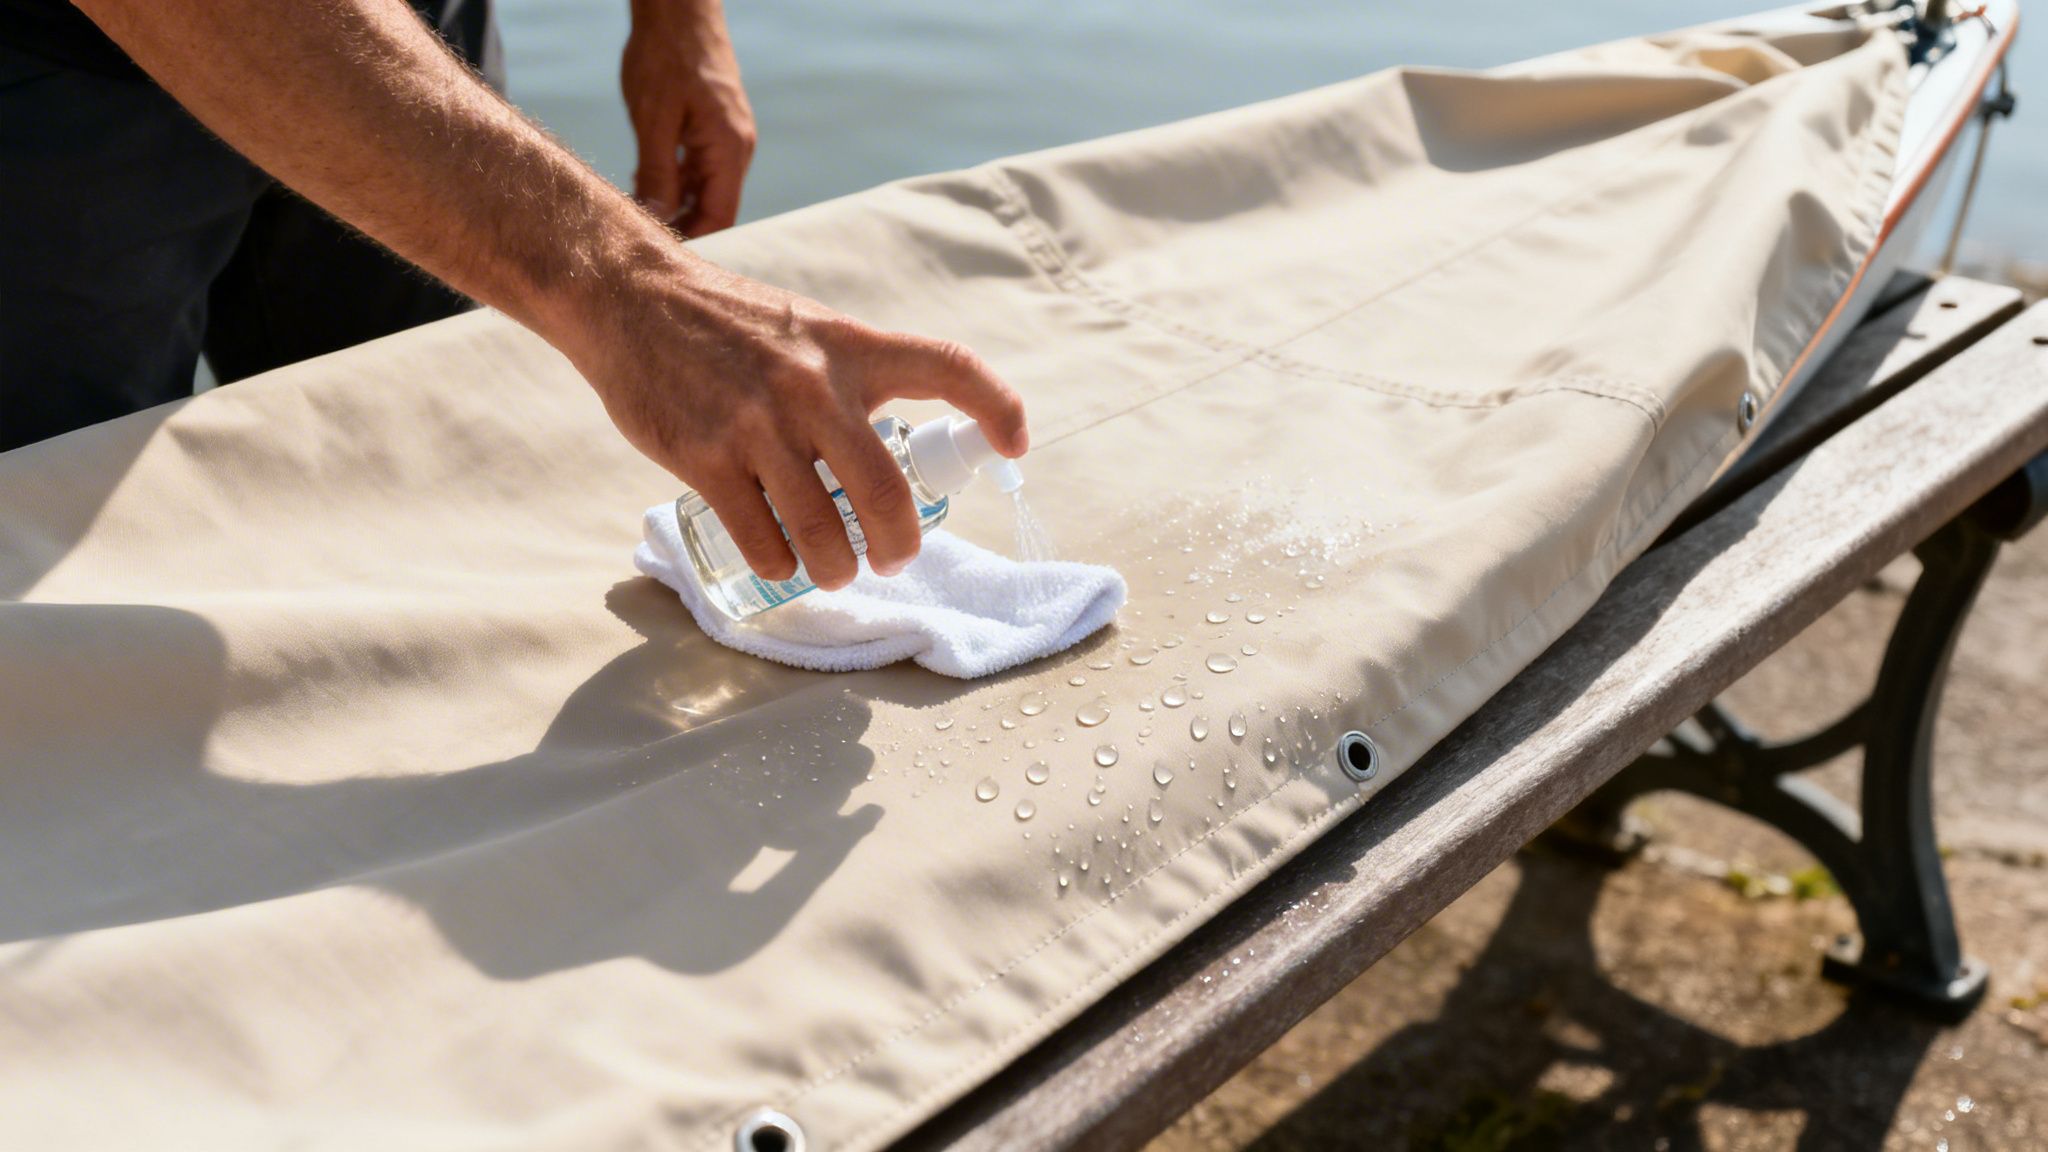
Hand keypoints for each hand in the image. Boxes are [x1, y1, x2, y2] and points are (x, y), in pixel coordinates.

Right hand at [571, 256, 1028, 588]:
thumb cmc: (726, 324)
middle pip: (885, 492)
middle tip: (892, 559)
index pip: (946, 366)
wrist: (631, 299)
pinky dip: (779, 565)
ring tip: (836, 573)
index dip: (996, 406)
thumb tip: (887, 450)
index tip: (1016, 446)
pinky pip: (761, 537)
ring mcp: (758, 426)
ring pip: (823, 530)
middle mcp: (813, 386)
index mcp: (850, 348)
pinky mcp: (706, 458)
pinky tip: (780, 562)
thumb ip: (848, 378)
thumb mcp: (806, 329)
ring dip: (837, 569)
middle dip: (898, 545)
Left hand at [622, 0, 754, 236]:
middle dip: (681, 225)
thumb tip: (655, 218)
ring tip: (635, 210)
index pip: (721, 215)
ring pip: (704, 189)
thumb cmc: (666, 55)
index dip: (694, 239)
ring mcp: (725, 138)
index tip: (659, 252)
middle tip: (638, 237)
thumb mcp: (653, 118)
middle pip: (714, 207)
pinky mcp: (711, 128)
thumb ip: (657, 172)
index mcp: (729, 147)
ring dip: (673, 204)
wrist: (678, 7)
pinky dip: (673, 181)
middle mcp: (735, 147)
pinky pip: (697, 168)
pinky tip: (642, 181)